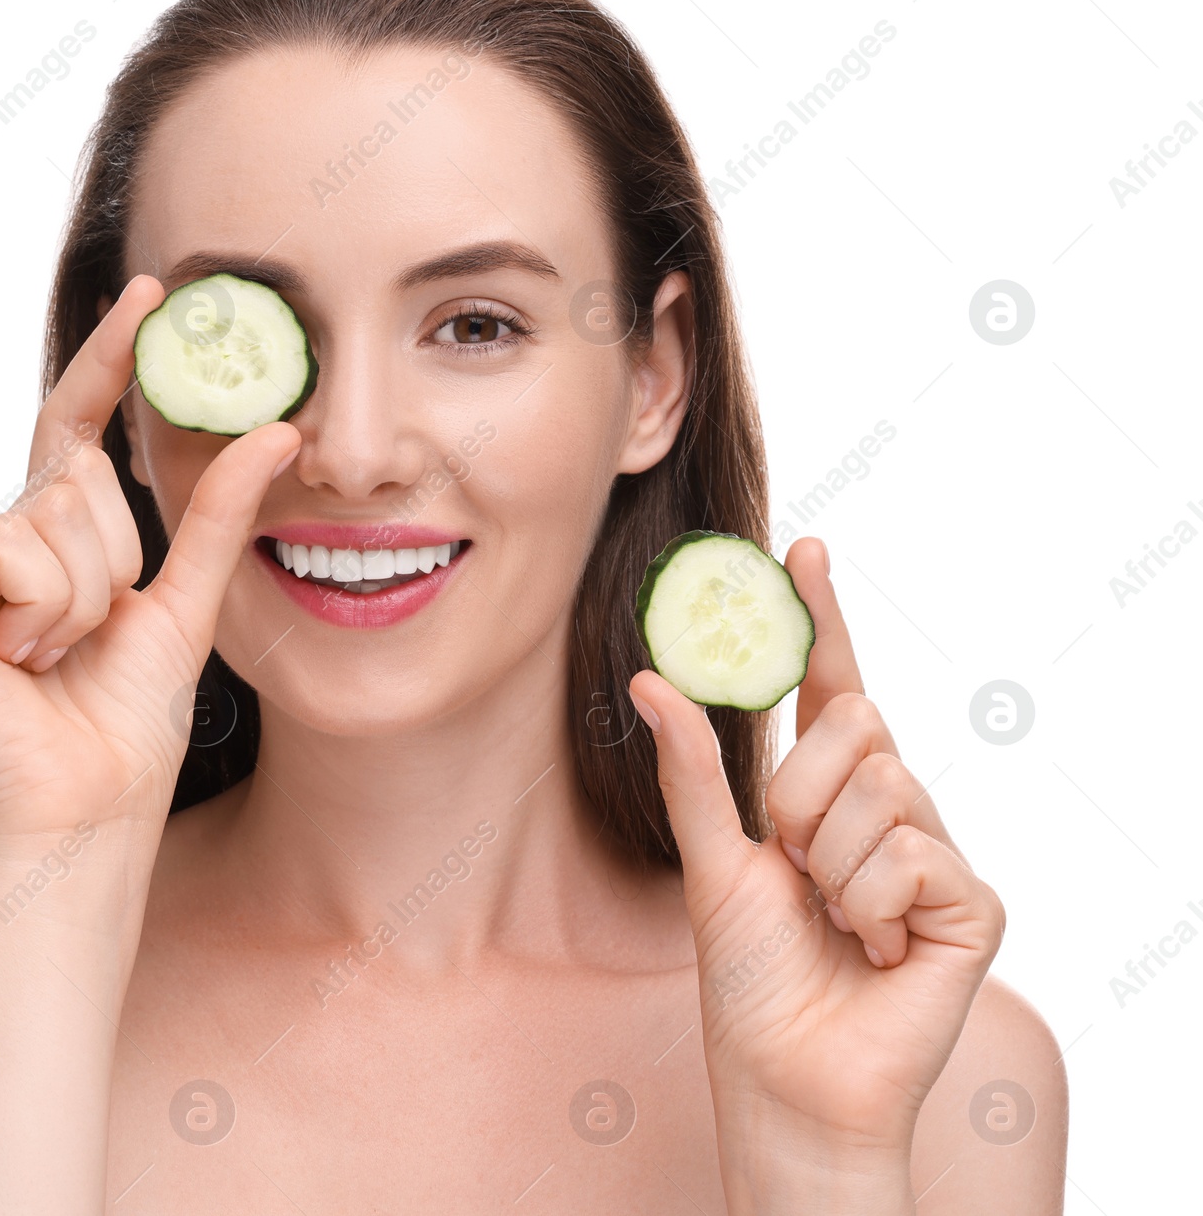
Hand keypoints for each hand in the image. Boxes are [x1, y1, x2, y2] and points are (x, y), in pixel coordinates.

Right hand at [0, 275, 300, 851]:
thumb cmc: (134, 720)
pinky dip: (47, 610)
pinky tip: (26, 664)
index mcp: (60, 540)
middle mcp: (3, 543)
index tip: (150, 292)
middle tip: (100, 630)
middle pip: (75, 473)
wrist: (95, 807)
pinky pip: (14, 552)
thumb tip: (278, 426)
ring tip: (62, 656)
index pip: (80, 427)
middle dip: (116, 554)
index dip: (111, 360)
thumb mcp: (191, 600)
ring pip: (51, 510)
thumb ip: (221, 513)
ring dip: (87, 594)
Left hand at [629, 537, 1004, 1208]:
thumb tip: (652, 675)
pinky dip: (871, 906)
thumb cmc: (750, 973)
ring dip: (832, 863)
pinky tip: (876, 951)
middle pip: (857, 726)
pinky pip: (914, 853)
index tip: (806, 548)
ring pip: (884, 786)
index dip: (822, 618)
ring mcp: (934, 852)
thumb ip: (693, 768)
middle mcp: (889, 806)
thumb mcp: (711, 858)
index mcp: (826, 791)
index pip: (833, 686)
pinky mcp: (971, 904)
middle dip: (802, 797)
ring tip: (834, 920)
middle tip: (793, 868)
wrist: (787, 1074)